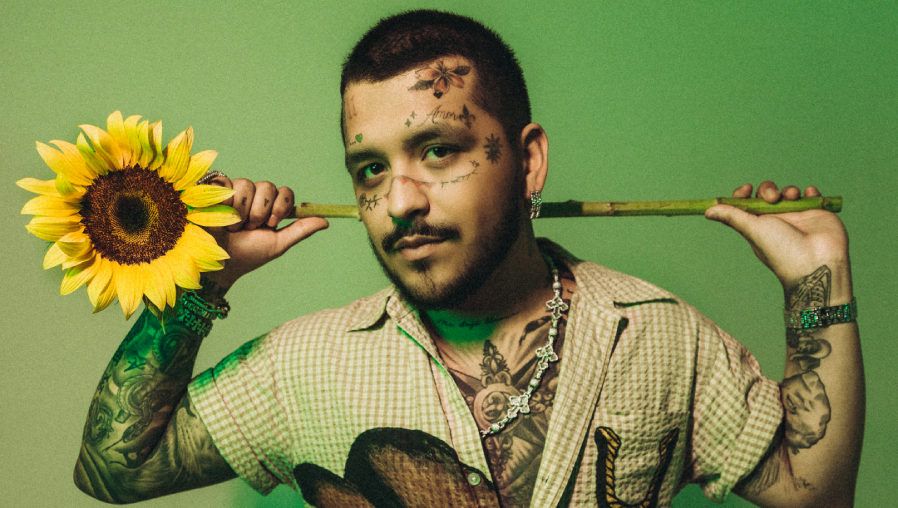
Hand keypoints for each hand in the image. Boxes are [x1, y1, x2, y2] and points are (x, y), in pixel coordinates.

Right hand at [201, 176, 328, 287]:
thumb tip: (326, 221)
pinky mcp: (213, 190)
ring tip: (233, 226)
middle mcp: (253, 197)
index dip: (281, 205)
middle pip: (267, 186)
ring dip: (241, 211)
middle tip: (250, 228)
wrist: (219, 263)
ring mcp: (234, 192)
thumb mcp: (277, 244)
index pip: (284, 192)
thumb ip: (300, 230)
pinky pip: (226, 182)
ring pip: (247, 184)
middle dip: (260, 211)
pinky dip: (224, 203)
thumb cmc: (247, 255)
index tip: (272, 223)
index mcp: (269, 208)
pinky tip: (218, 216)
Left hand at [705, 181, 849, 289]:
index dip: (744, 193)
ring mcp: (797, 216)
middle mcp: (776, 219)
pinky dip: (809, 192)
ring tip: (794, 197)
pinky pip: (811, 195)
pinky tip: (809, 195)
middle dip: (768, 190)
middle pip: (767, 193)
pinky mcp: (816, 213)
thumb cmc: (781, 249)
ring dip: (789, 190)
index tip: (747, 189)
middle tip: (773, 198)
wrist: (817, 262)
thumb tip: (707, 211)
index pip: (747, 203)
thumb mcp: (753, 230)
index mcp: (758, 224)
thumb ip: (732, 217)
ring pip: (789, 192)